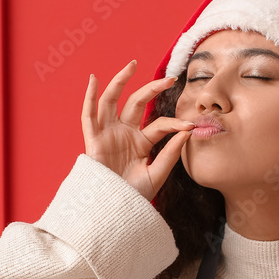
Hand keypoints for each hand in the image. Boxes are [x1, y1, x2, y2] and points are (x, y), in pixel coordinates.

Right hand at [81, 60, 194, 200]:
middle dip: (152, 88)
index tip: (190, 126)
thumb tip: (187, 132)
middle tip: (171, 78)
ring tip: (132, 65)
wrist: (115, 213)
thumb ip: (170, 153)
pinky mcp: (93, 141)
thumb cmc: (134, 198)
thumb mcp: (157, 174)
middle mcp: (124, 134)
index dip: (174, 123)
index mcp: (141, 143)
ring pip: (112, 101)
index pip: (160, 125)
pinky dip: (89, 97)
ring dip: (120, 81)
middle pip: (137, 103)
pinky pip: (89, 115)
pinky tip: (93, 79)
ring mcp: (108, 135)